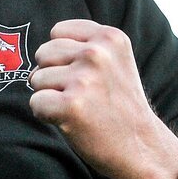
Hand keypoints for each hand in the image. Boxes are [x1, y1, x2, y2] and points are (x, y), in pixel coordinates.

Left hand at [28, 19, 177, 178]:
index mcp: (109, 37)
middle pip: (43, 53)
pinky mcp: (71, 106)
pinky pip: (36, 102)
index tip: (86, 74)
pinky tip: (71, 121)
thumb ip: (82, 45)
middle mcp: (97, 53)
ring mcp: (84, 79)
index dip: (63, 56)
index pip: (57, 32)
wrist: (142, 147)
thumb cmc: (118, 103)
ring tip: (80, 107)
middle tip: (83, 94)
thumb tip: (36, 58)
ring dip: (51, 95)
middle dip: (53, 74)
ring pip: (36, 78)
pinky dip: (46, 115)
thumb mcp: (113, 60)